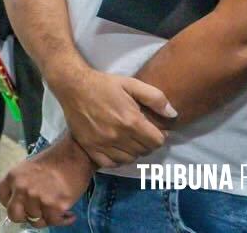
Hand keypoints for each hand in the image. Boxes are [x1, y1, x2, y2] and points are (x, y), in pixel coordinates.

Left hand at [0, 133, 93, 227]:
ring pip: (36, 221)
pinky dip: (62, 220)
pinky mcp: (55, 205)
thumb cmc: (55, 159)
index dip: (12, 204)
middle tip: (37, 213)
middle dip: (25, 217)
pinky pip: (54, 222)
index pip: (2, 198)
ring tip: (57, 209)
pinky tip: (68, 214)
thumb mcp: (28, 168)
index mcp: (13, 177)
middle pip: (14, 215)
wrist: (75, 153)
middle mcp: (21, 188)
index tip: (22, 206)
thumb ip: (22, 184)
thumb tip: (24, 204)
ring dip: (47, 218)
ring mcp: (37, 198)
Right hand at [53, 66, 175, 167]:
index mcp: (131, 120)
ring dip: (133, 151)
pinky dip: (116, 158)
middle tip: (140, 132)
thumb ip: (156, 98)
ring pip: (129, 159)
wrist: (72, 86)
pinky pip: (110, 163)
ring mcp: (102, 143)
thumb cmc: (104, 84)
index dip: (159, 135)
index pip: (157, 142)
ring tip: (128, 139)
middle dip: (147, 142)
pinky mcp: (89, 147)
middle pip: (144, 151)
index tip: (154, 129)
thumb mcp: (132, 84)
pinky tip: (116, 147)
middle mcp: (117, 135)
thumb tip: (173, 115)